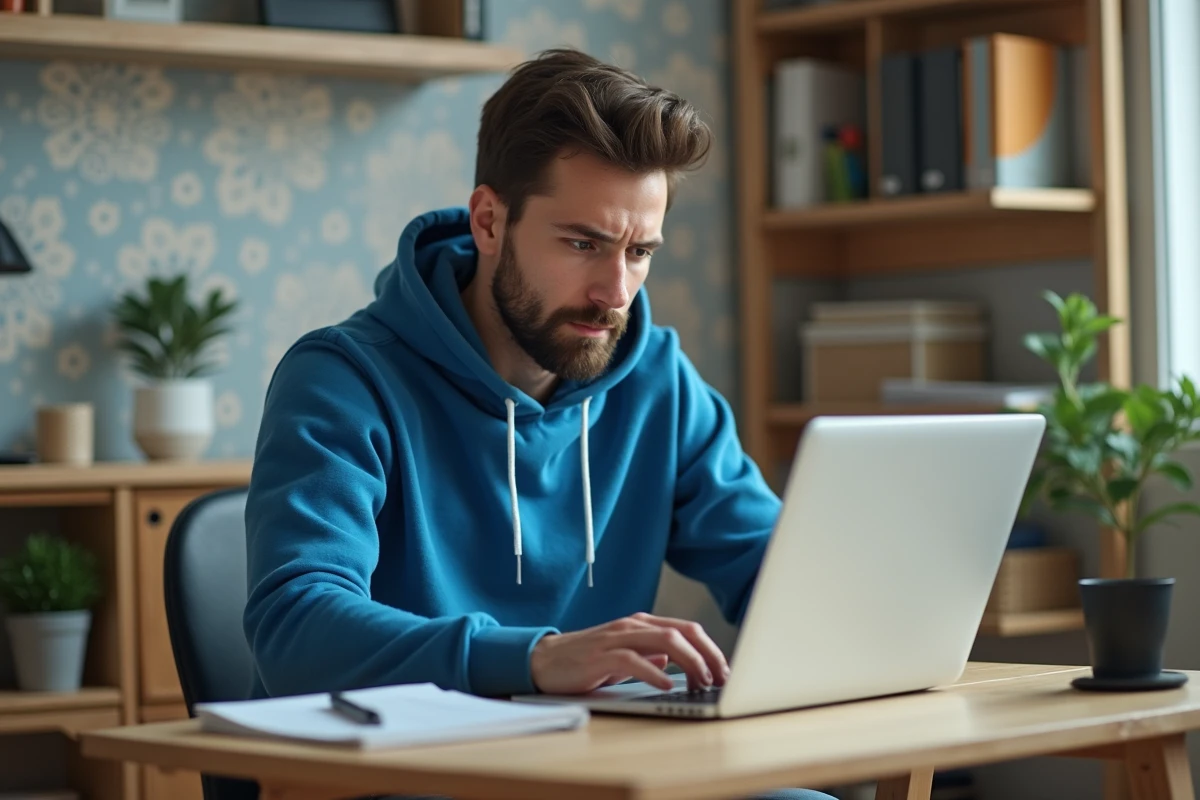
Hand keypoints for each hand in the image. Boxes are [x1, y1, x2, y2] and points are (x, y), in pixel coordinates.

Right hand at [529, 612, 729, 694]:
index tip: (725, 672)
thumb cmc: (585, 661)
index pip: (687, 629)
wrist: (544, 660)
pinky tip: (667, 685)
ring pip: (664, 641)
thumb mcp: (624, 657)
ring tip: (702, 683)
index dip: (711, 649)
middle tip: (722, 679)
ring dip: (689, 662)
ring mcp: (616, 638)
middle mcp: (633, 626)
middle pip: (683, 633)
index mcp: (642, 624)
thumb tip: (673, 661)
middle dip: (708, 655)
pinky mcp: (600, 655)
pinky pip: (632, 660)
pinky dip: (653, 672)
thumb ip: (649, 655)